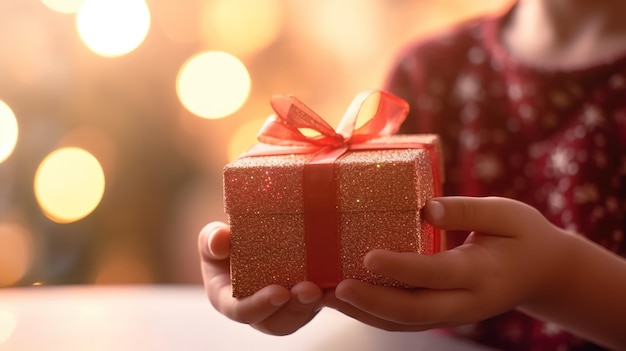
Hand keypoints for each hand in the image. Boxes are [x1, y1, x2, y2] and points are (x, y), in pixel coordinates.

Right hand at [198, 222, 322, 334]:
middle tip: (310, 290)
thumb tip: (220, 240)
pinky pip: (319, 302)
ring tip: (325, 286)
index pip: (242, 311)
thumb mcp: (212, 238)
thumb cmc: (225, 242)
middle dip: (295, 308)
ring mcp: (284, 306)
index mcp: (230, 300)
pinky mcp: (305, 298)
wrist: (249, 238)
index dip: (261, 305)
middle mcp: (259, 310)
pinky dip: (329, 293)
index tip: (279, 292)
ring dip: (314, 303)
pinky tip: (340, 277)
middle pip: (278, 321)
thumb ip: (211, 241)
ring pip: (301, 315)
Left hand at [323, 196, 575, 330]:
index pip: (437, 273)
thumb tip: (425, 208)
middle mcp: (466, 303)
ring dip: (364, 313)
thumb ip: (467, 210)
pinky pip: (405, 321)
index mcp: (483, 273)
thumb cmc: (522, 235)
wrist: (543, 273)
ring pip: (405, 323)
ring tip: (326, 297)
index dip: (403, 268)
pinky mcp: (443, 316)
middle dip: (371, 302)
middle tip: (334, 288)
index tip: (368, 257)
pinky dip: (374, 314)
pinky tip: (346, 300)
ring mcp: (454, 315)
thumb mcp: (506, 214)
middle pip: (414, 311)